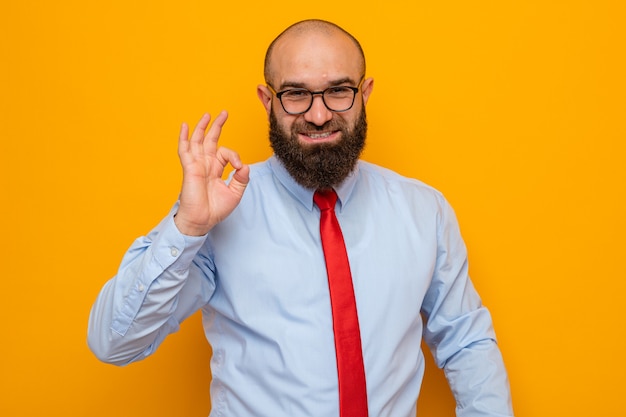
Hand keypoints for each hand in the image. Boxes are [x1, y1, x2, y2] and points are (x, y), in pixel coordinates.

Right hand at [174, 111, 248, 235]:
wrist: (202, 221)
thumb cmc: (215, 210)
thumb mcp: (235, 193)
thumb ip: (241, 178)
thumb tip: (244, 165)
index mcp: (216, 169)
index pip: (225, 153)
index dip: (235, 156)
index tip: (239, 167)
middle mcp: (206, 165)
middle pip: (211, 140)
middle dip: (217, 126)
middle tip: (224, 113)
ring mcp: (197, 165)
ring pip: (198, 141)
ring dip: (202, 127)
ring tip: (207, 114)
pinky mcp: (189, 168)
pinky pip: (184, 150)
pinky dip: (184, 137)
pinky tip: (185, 126)